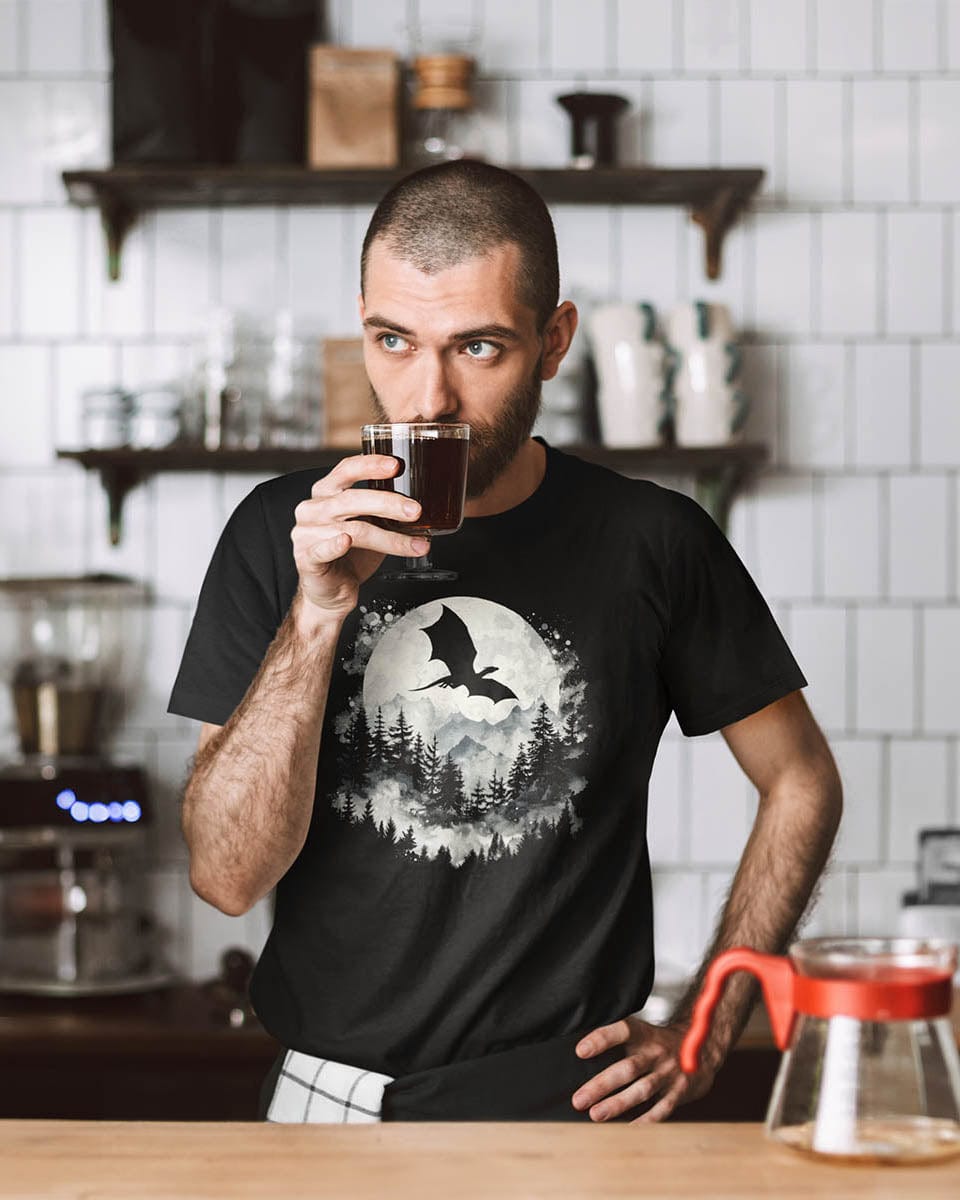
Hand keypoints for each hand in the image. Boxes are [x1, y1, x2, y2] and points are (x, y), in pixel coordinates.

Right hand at [290, 454, 428, 620]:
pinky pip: (321, 549)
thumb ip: (384, 511)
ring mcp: (307, 533)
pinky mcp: (306, 558)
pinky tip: (346, 542)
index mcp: (327, 493)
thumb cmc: (350, 555)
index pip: (347, 470)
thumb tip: (423, 505)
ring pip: (351, 528)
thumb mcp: (370, 525)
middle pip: (351, 498)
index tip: (396, 465)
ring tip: (414, 543)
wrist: (330, 592)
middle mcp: (314, 508)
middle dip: (387, 502)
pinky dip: (335, 545)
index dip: (370, 464)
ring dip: (387, 537)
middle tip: (415, 510)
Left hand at [571, 1016, 718, 1123]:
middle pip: (627, 1068)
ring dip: (618, 1104)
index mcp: (645, 1034)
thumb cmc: (660, 1044)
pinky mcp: (679, 1092)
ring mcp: (669, 1074)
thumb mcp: (643, 1034)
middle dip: (601, 1085)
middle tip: (579, 1099)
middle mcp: (657, 1053)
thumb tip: (580, 1053)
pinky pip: (661, 1109)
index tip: (580, 1051)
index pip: (622, 1030)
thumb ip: (619, 1041)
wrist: (703, 1049)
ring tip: (595, 1115)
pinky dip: (645, 1121)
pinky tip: (627, 1129)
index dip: (602, 1039)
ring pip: (642, 1090)